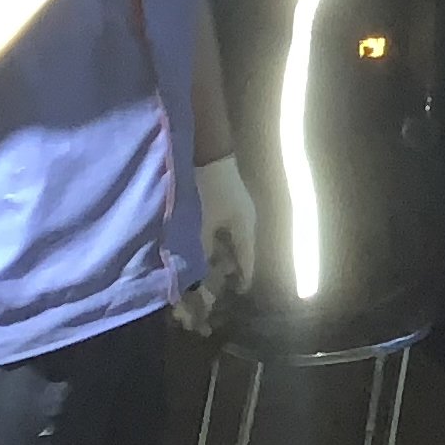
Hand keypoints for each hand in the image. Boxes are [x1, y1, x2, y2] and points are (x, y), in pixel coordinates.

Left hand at [193, 150, 256, 292]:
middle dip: (229, 266)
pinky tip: (204, 243)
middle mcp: (247, 220)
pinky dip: (216, 238)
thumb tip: (196, 274)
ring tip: (207, 265)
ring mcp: (238, 208)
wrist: (207, 151)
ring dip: (221, 251)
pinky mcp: (228, 199)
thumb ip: (200, 251)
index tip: (238, 293)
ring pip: (232, 238)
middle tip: (217, 282)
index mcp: (246, 229)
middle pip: (241, 250)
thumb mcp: (202, 225)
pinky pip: (225, 228)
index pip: (248, 261)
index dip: (243, 279)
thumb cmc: (208, 190)